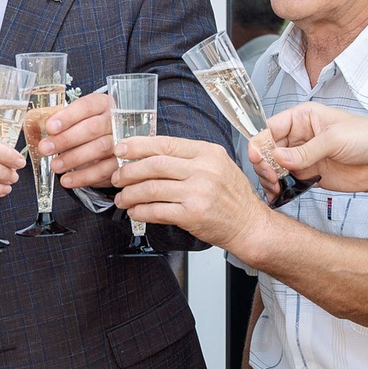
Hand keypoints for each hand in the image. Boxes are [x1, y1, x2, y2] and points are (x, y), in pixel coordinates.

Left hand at [40, 90, 119, 188]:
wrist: (112, 143)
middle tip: (45, 148)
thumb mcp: (77, 118)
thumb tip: (34, 125)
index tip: (49, 127)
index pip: (86, 106)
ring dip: (74, 158)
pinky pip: (103, 170)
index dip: (67, 117)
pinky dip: (83, 177)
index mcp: (103, 104)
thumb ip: (60, 120)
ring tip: (55, 165)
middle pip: (93, 128)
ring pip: (100, 149)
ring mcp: (121, 142)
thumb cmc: (88, 128)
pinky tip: (67, 180)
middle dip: (66, 139)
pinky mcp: (121, 162)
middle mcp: (115, 121)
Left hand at [111, 135, 267, 250]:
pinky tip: (135, 211)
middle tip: (117, 177)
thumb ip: (189, 158)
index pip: (165, 144)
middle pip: (154, 165)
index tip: (121, 149)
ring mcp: (198, 193)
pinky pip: (157, 211)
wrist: (249, 225)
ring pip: (152, 189)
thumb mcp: (218, 165)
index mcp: (208, 153)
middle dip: (128, 171)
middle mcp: (204, 170)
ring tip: (122, 198)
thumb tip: (151, 155)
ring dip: (130, 194)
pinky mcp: (192, 215)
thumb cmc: (233, 197)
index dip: (137, 146)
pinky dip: (141, 211)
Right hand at [266, 103, 367, 193]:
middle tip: (270, 177)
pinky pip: (286, 181)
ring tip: (274, 187)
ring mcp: (301, 157)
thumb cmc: (365, 137)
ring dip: (269, 178)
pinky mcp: (308, 174)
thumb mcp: (334, 139)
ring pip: (274, 167)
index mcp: (301, 118)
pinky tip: (277, 195)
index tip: (258, 157)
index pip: (270, 128)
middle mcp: (298, 137)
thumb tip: (279, 159)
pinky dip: (279, 189)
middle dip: (263, 164)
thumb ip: (306, 151)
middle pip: (268, 150)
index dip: (260, 142)